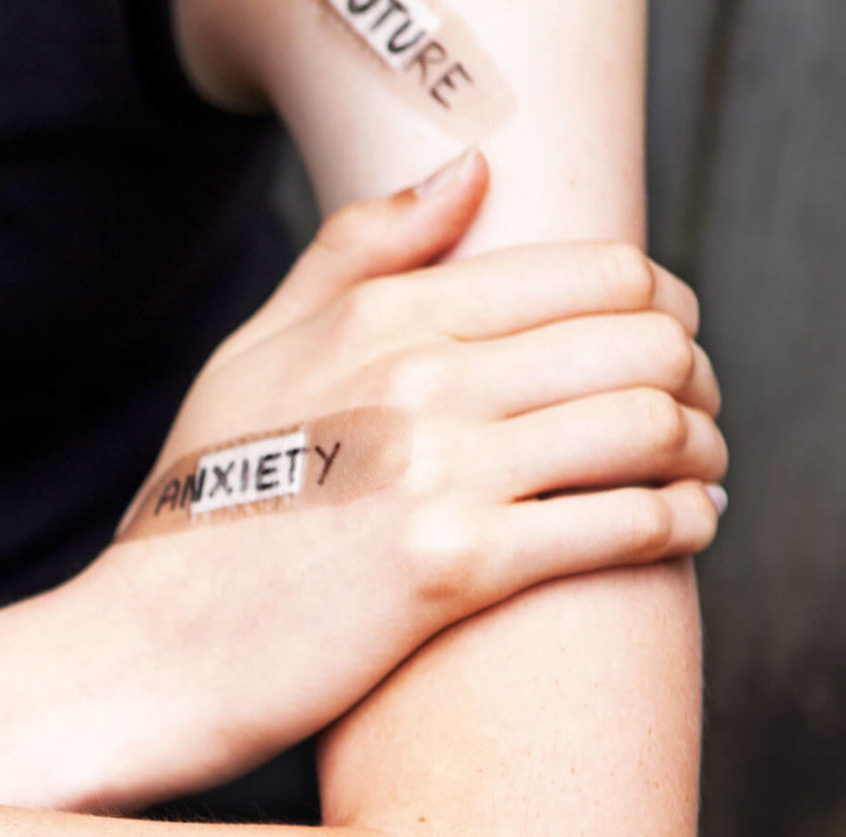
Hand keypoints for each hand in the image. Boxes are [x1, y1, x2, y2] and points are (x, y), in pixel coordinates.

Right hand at [68, 152, 725, 804]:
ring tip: (699, 474)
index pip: (595, 271)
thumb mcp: (253, 358)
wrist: (143, 653)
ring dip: (701, 450)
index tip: (664, 343)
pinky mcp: (455, 571)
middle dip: (695, 375)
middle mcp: (419, 378)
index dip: (661, 304)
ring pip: (650, 427)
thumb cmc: (195, 515)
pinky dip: (683, 522)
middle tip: (694, 414)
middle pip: (644, 340)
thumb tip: (470, 174)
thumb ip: (358, 255)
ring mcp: (439, 473)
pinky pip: (625, 525)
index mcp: (382, 315)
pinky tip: (688, 528)